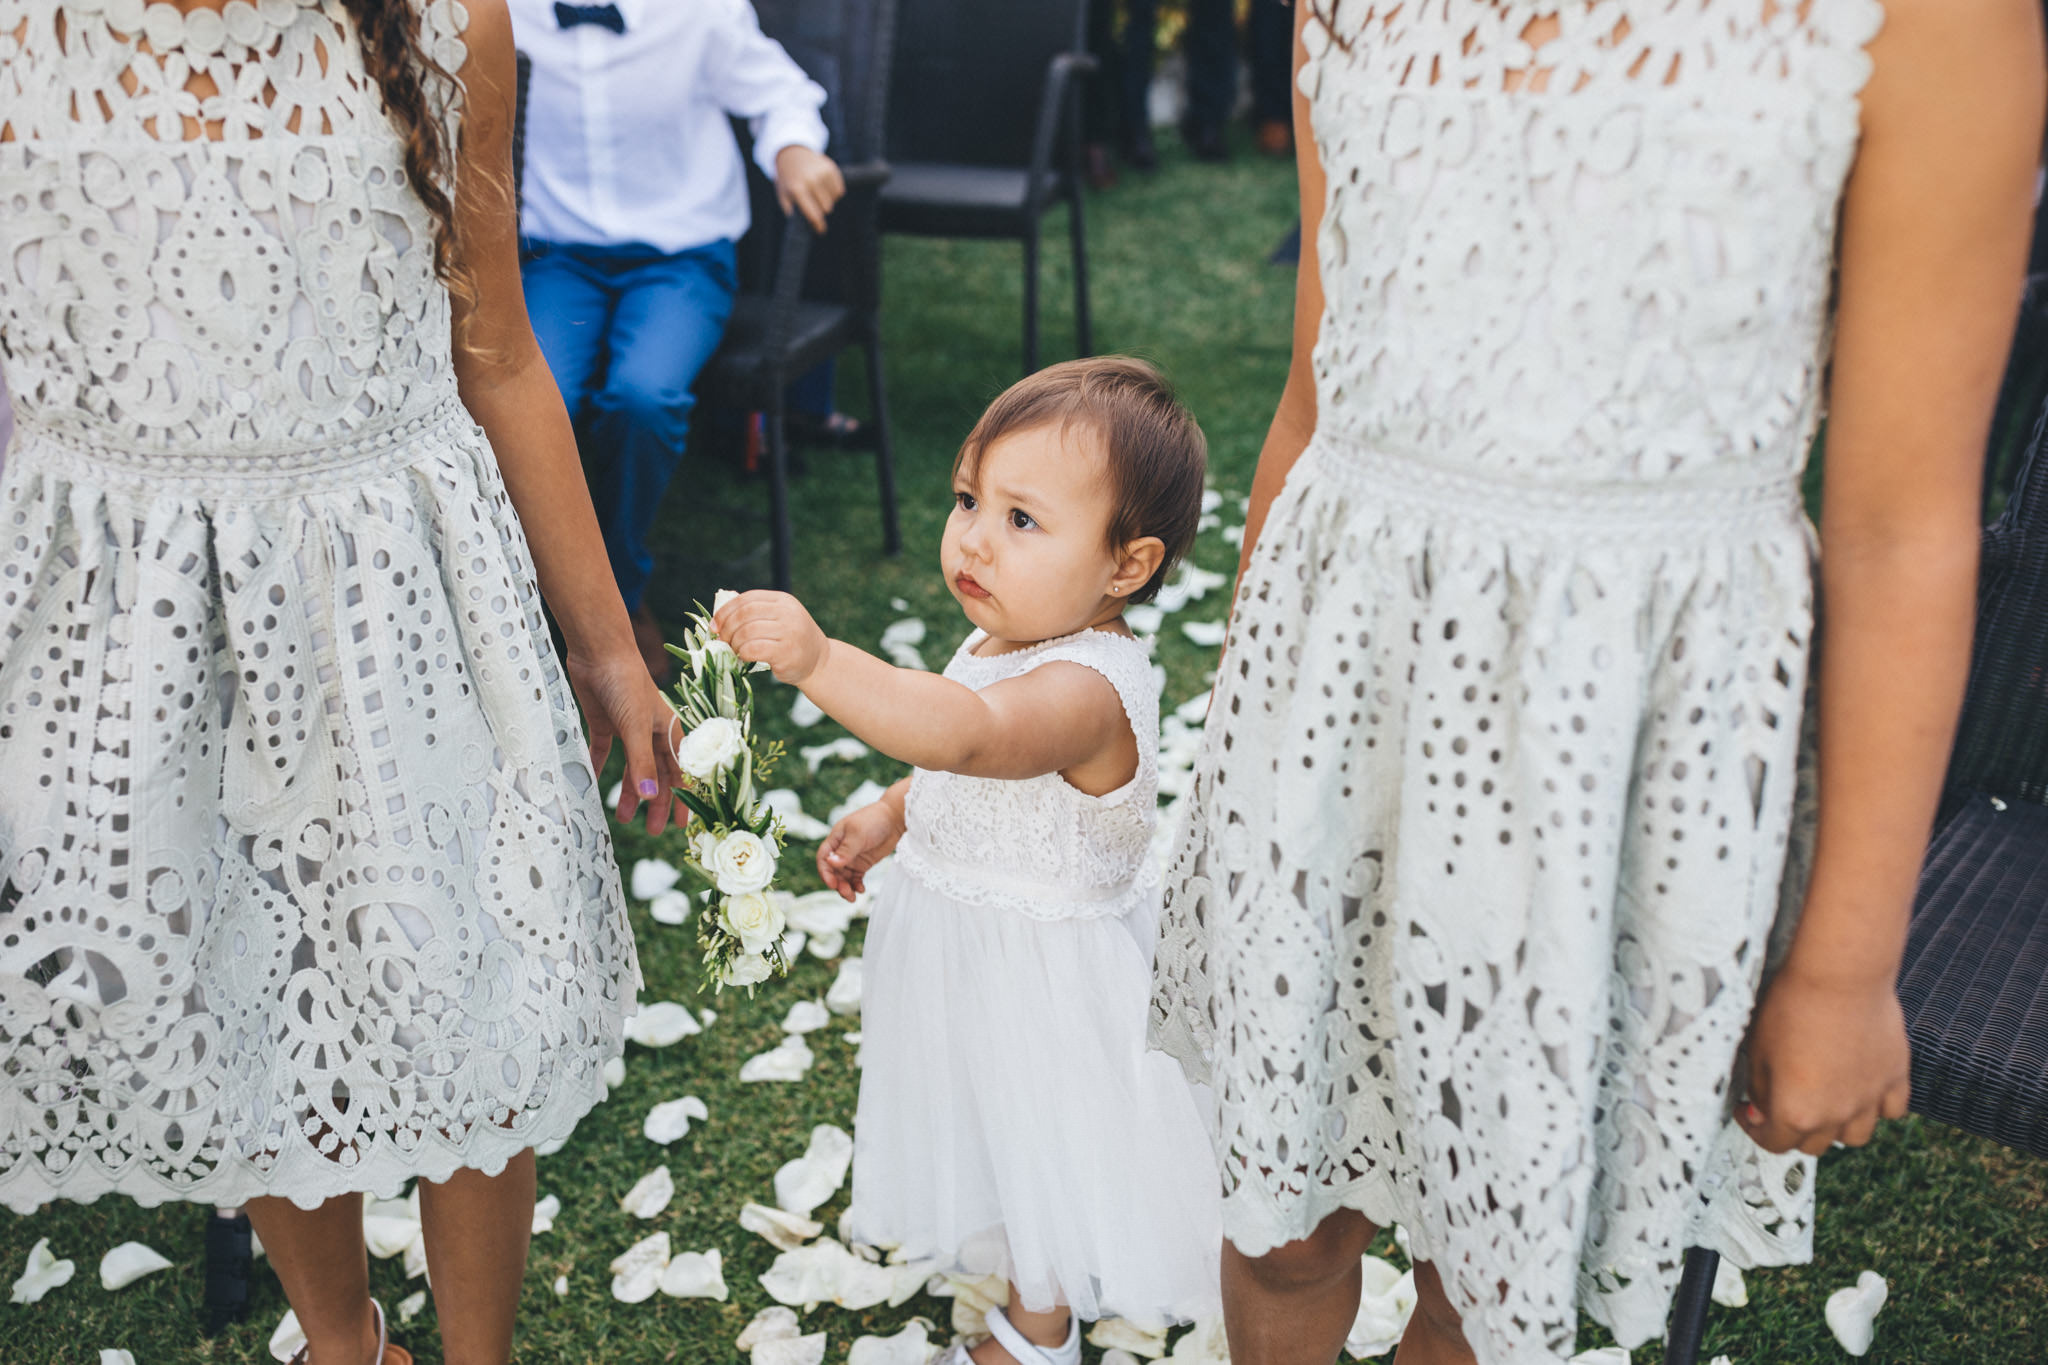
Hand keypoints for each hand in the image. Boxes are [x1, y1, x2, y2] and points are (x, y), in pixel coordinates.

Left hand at [566, 645, 682, 835]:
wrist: (599, 652)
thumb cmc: (626, 684)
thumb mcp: (636, 727)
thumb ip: (642, 763)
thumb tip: (651, 797)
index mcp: (669, 732)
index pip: (680, 773)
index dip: (682, 799)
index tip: (680, 826)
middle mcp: (651, 733)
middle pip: (657, 775)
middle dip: (656, 803)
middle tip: (651, 831)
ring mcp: (628, 728)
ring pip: (633, 768)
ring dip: (629, 792)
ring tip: (623, 817)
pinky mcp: (606, 723)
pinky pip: (605, 752)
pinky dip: (601, 768)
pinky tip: (594, 784)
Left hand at [713, 590, 831, 685]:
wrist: (819, 661)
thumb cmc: (792, 640)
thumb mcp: (779, 619)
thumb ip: (756, 613)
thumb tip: (720, 616)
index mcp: (782, 600)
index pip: (747, 599)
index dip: (726, 611)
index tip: (715, 625)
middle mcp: (787, 612)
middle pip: (745, 614)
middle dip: (727, 628)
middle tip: (721, 640)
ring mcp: (789, 631)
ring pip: (747, 632)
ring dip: (734, 643)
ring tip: (733, 650)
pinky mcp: (787, 651)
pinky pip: (754, 649)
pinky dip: (743, 653)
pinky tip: (744, 658)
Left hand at [774, 145, 845, 233]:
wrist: (792, 154)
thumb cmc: (788, 180)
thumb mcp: (784, 196)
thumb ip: (794, 213)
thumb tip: (809, 229)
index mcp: (797, 189)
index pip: (813, 214)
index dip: (818, 225)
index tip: (822, 231)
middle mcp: (811, 180)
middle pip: (826, 208)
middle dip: (821, 209)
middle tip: (814, 203)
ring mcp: (822, 173)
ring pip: (834, 199)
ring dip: (828, 200)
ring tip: (817, 192)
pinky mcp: (831, 168)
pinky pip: (839, 190)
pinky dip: (834, 192)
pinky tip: (824, 186)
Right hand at [817, 799, 904, 901]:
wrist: (896, 818)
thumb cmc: (874, 820)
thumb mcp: (858, 834)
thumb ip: (846, 851)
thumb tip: (831, 863)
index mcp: (835, 839)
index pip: (823, 858)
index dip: (825, 872)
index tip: (832, 884)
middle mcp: (841, 850)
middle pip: (833, 871)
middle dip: (837, 884)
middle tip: (846, 893)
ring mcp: (853, 857)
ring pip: (844, 877)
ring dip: (846, 887)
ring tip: (853, 897)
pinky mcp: (864, 863)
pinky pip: (855, 878)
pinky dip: (856, 885)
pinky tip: (861, 889)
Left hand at [1736, 960, 1911, 1155]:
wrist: (1840, 977)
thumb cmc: (1791, 1007)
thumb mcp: (1756, 1049)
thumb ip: (1759, 1088)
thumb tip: (1760, 1107)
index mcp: (1796, 1111)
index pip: (1774, 1143)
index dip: (1756, 1130)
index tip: (1749, 1114)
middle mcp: (1837, 1114)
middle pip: (1814, 1145)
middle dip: (1793, 1130)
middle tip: (1781, 1105)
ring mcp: (1871, 1099)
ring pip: (1856, 1137)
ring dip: (1837, 1127)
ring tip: (1824, 1102)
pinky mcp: (1896, 1078)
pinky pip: (1891, 1110)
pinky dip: (1876, 1108)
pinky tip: (1860, 1090)